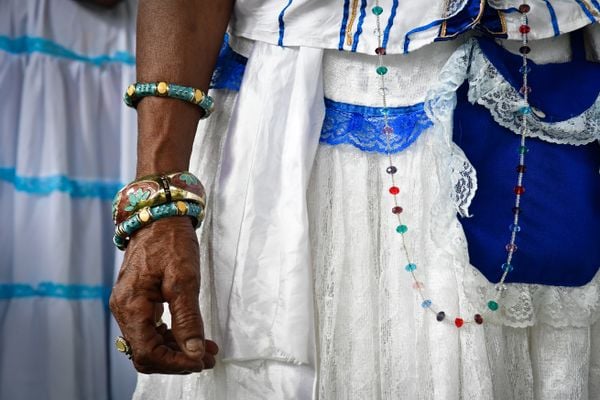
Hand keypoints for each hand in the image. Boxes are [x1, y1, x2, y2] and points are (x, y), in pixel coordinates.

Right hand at [109, 217, 217, 373]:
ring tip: (206, 349)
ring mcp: (128, 306)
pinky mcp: (137, 301)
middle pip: (146, 353)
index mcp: (131, 305)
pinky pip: (150, 330)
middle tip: (208, 358)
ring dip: (177, 351)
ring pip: (149, 343)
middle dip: (177, 360)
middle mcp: (124, 309)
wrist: (159, 216)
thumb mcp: (185, 279)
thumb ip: (187, 318)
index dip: (175, 363)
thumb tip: (192, 351)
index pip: (147, 353)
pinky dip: (171, 337)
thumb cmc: (171, 242)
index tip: (200, 360)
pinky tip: (191, 336)